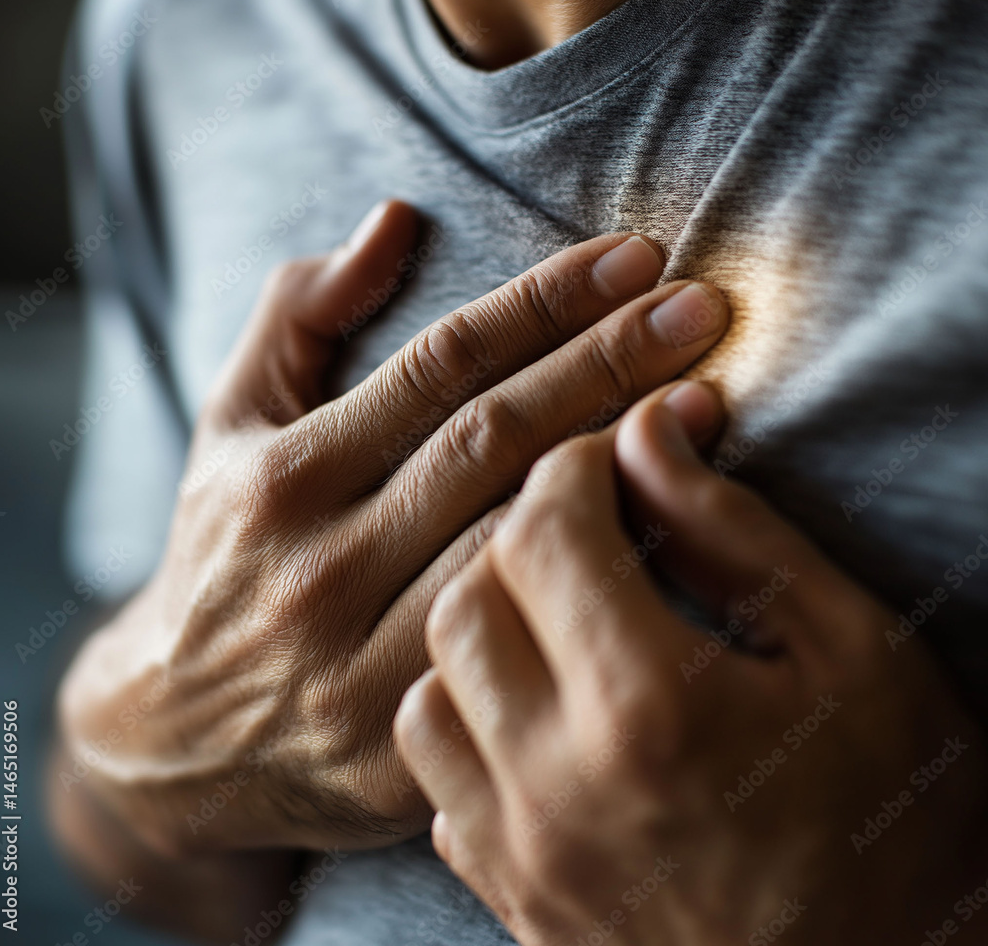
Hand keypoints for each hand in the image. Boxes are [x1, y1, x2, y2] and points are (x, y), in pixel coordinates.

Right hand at [56, 201, 729, 857]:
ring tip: (706, 408)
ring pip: (514, 548)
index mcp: (284, 477)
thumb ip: (299, 316)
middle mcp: (319, 568)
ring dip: (619, 473)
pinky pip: (513, 656)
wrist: (176, 739)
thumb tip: (395, 218)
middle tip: (704, 309)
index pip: (442, 365)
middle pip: (494, 443)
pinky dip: (586, 591)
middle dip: (612, 364)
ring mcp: (359, 667)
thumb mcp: (230, 426)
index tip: (635, 257)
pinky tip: (660, 538)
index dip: (546, 302)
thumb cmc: (220, 554)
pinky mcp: (398, 752)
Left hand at [395, 381, 987, 944]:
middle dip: (522, 537)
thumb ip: (732, 530)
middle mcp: (558, 785)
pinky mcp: (511, 897)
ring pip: (430, 686)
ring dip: (483, 628)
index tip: (616, 458)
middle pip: (468, 597)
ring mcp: (522, 852)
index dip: (575, 468)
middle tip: (591, 530)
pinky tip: (538, 709)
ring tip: (559, 619)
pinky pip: (435, 780)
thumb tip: (650, 431)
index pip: (543, 531)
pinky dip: (469, 719)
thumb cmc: (898, 825)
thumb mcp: (853, 650)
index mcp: (652, 708)